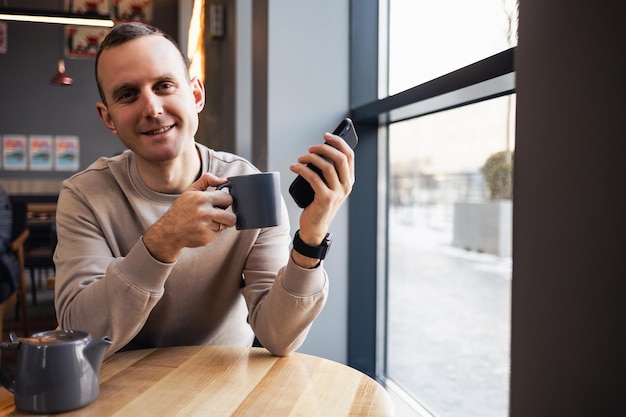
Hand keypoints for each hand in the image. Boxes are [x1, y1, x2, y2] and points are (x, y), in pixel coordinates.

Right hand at [143, 173, 236, 261]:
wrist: (169, 231)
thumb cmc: (181, 210)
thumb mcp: (190, 191)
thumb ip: (207, 180)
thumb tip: (224, 180)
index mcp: (202, 198)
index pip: (228, 199)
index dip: (225, 201)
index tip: (219, 203)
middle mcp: (204, 212)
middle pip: (232, 217)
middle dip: (227, 216)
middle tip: (217, 214)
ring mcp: (205, 227)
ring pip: (226, 225)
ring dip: (220, 224)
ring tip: (208, 221)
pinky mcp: (206, 238)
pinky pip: (219, 234)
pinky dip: (213, 232)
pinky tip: (203, 229)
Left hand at [289, 131, 354, 265]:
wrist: (315, 227)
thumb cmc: (319, 204)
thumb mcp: (328, 186)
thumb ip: (329, 172)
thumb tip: (318, 151)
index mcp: (349, 180)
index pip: (349, 155)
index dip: (338, 142)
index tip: (326, 135)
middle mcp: (346, 186)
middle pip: (340, 158)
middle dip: (324, 148)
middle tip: (310, 148)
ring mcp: (337, 193)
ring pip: (326, 166)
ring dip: (311, 159)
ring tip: (300, 159)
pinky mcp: (325, 199)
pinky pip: (313, 178)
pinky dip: (302, 169)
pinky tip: (294, 167)